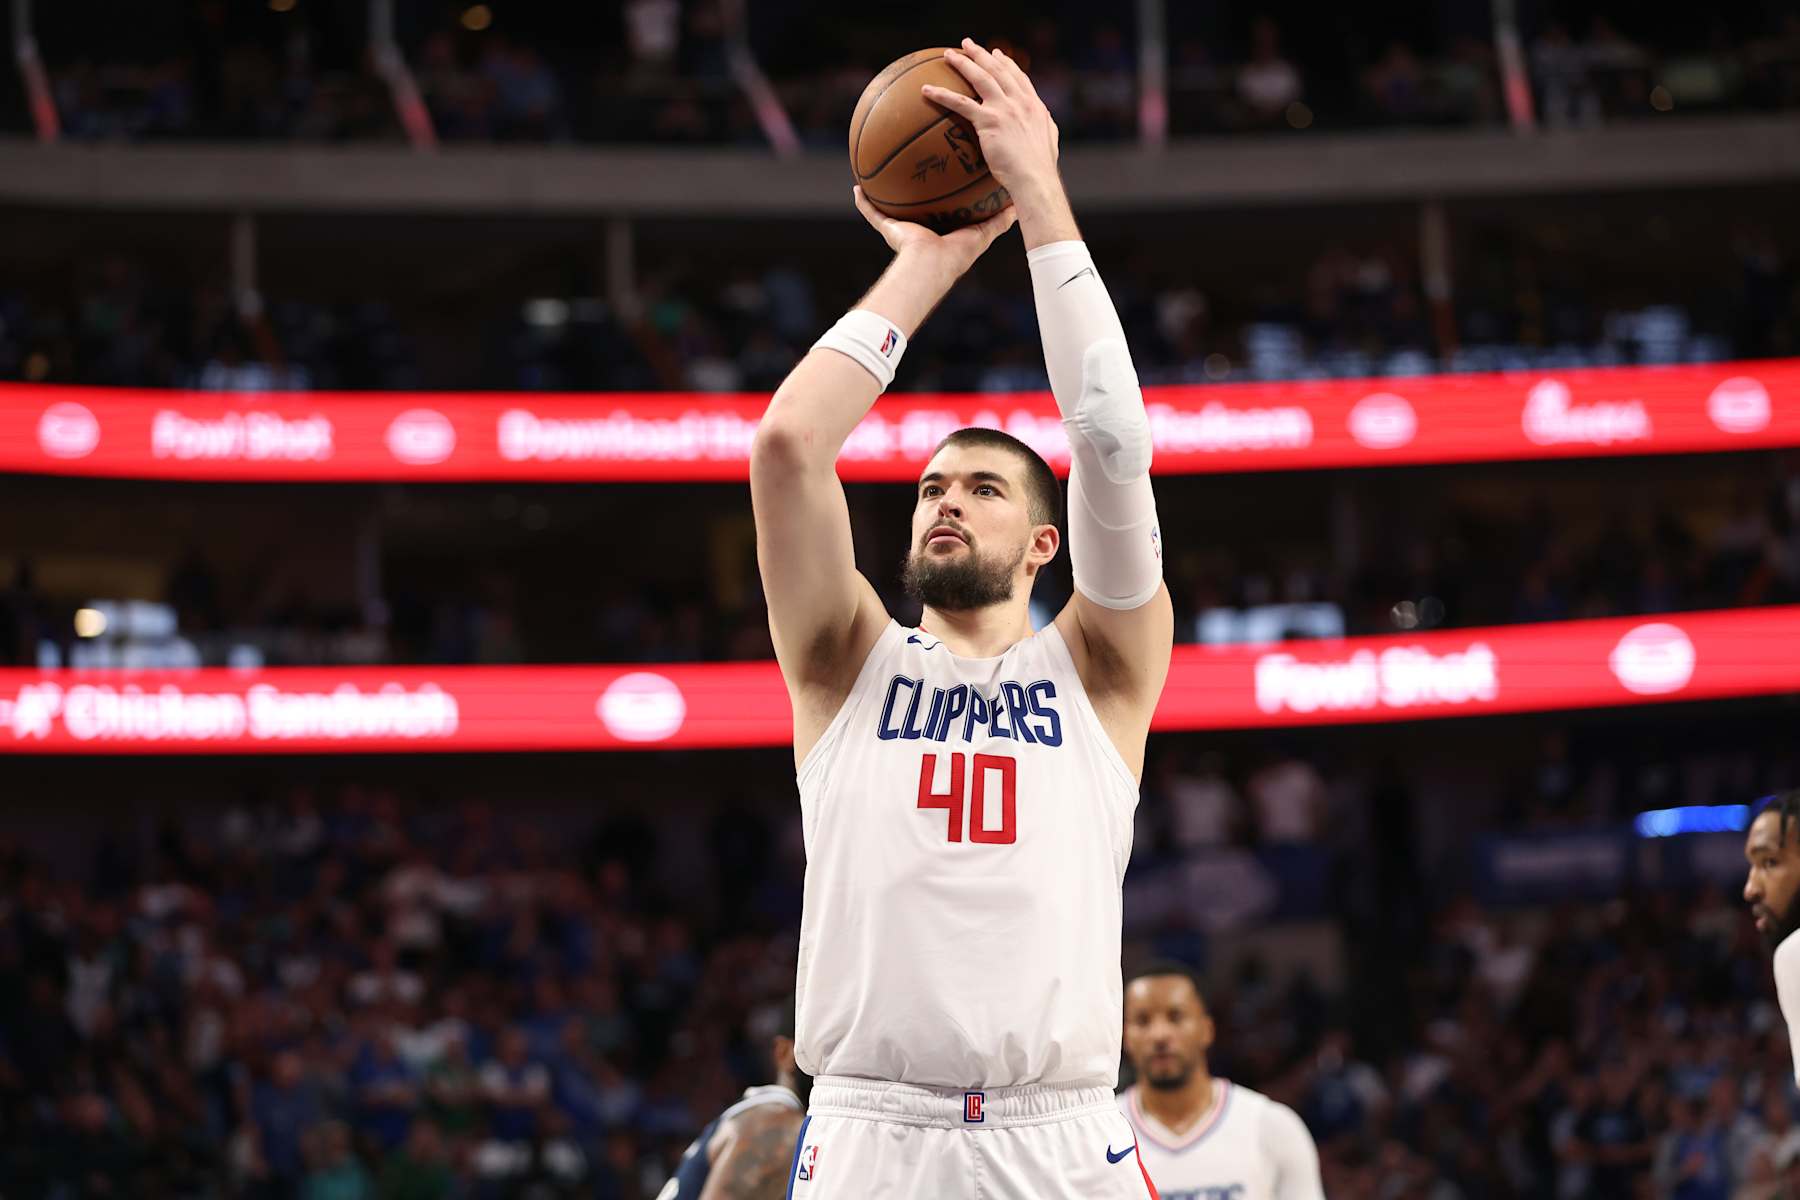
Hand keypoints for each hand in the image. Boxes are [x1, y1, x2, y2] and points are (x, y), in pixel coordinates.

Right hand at [852, 184, 1016, 273]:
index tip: (947, 173)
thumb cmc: (957, 253)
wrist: (931, 266)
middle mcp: (921, 231)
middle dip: (914, 191)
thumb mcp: (984, 233)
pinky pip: (871, 213)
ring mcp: (903, 230)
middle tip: (914, 164)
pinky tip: (857, 187)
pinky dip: (863, 203)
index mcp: (943, 231)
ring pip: (891, 207)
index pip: (944, 210)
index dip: (944, 194)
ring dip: (884, 193)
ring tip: (879, 170)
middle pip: (916, 206)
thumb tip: (1017, 206)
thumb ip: (999, 220)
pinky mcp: (889, 230)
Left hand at [923, 39, 1060, 200]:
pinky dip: (942, 94)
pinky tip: (927, 90)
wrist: (1035, 178)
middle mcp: (1019, 101)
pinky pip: (960, 103)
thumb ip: (1046, 127)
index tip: (997, 54)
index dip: (1006, 64)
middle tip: (968, 44)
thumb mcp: (1050, 141)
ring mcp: (1004, 108)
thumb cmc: (1040, 168)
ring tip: (948, 55)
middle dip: (982, 54)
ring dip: (963, 63)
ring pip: (980, 78)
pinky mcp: (988, 120)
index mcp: (1034, 106)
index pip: (1018, 78)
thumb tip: (1046, 123)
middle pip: (998, 70)